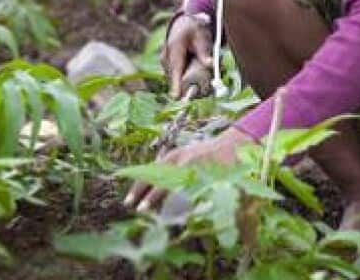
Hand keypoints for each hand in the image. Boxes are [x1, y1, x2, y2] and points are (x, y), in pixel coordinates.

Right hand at [124, 127, 251, 211]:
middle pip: (156, 175)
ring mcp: (176, 154)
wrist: (230, 144)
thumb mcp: (220, 181)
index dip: (154, 198)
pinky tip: (138, 190)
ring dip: (140, 185)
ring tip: (129, 201)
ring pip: (153, 169)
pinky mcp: (175, 154)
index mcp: (190, 164)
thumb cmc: (227, 166)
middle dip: (143, 192)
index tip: (144, 210)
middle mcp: (180, 158)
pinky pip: (157, 166)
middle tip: (132, 207)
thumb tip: (189, 215)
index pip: (167, 183)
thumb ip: (205, 194)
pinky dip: (146, 177)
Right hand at [162, 13, 211, 99]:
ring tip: (205, 69)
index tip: (176, 97)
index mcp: (174, 48)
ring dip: (192, 81)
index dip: (175, 84)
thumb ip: (205, 51)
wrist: (184, 25)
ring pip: (178, 80)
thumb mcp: (202, 36)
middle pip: (177, 79)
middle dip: (192, 84)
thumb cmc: (194, 29)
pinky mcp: (169, 69)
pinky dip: (189, 78)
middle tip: (209, 82)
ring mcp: (166, 64)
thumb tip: (210, 65)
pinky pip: (179, 78)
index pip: (175, 69)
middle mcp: (166, 58)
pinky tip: (197, 69)